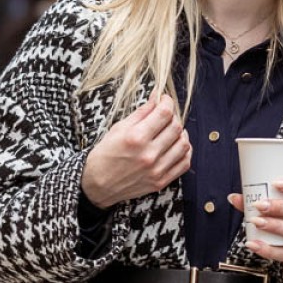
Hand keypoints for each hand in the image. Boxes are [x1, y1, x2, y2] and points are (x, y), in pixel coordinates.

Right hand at [80, 93, 190, 208]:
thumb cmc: (105, 155)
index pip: (164, 113)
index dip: (167, 102)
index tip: (164, 100)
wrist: (97, 185)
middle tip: (166, 115)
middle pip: (176, 127)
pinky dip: (185, 151)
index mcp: (135, 138)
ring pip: (184, 144)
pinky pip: (184, 163)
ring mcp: (156, 170)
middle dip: (173, 116)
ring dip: (180, 133)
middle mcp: (148, 154)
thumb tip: (157, 97)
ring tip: (171, 130)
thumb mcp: (118, 129)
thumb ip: (141, 113)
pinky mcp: (161, 181)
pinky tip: (176, 145)